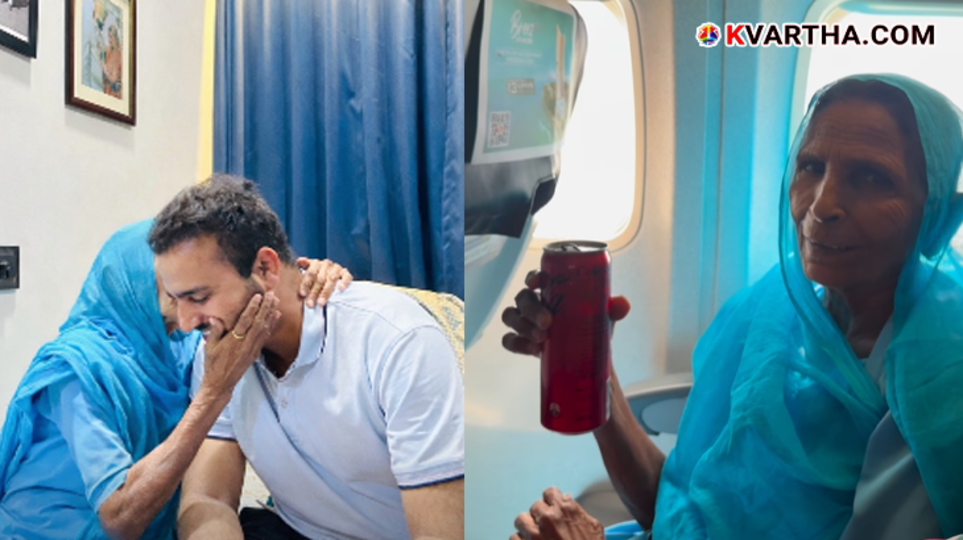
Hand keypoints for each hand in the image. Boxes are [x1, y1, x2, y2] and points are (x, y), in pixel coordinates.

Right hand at [200, 292, 280, 397]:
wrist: (221, 383)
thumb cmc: (213, 364)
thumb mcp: (210, 347)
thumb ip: (215, 331)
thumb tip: (216, 318)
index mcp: (233, 341)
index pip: (245, 321)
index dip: (252, 308)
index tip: (258, 296)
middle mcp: (245, 344)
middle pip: (258, 322)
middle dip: (266, 307)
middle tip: (272, 295)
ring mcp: (252, 349)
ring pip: (264, 328)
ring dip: (270, 314)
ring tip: (276, 301)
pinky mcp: (255, 352)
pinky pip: (265, 336)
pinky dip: (271, 325)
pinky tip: (276, 316)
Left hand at [296, 257, 351, 307]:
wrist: (333, 276)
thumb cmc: (318, 276)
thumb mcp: (309, 273)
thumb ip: (303, 267)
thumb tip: (299, 261)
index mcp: (316, 263)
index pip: (310, 272)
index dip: (306, 283)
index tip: (303, 294)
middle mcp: (327, 264)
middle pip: (320, 278)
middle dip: (314, 292)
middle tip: (310, 304)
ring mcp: (337, 268)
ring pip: (331, 279)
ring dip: (325, 292)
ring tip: (321, 302)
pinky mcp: (345, 273)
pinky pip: (346, 277)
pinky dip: (343, 282)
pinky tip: (340, 289)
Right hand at [501, 270, 630, 356]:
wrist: (586, 356)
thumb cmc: (590, 327)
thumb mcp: (603, 317)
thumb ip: (612, 309)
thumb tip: (622, 304)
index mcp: (550, 289)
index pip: (536, 277)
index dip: (533, 277)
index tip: (537, 283)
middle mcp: (533, 301)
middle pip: (522, 298)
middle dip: (531, 309)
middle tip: (547, 322)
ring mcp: (524, 321)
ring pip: (511, 316)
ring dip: (523, 326)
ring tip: (542, 339)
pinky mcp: (522, 341)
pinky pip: (509, 340)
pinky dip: (518, 344)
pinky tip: (533, 350)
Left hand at [511, 487, 604, 539]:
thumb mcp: (594, 528)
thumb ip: (578, 512)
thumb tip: (565, 500)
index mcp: (565, 509)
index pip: (549, 493)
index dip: (551, 502)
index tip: (552, 510)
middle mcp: (548, 517)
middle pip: (535, 507)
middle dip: (540, 517)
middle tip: (545, 528)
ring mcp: (534, 533)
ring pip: (521, 520)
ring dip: (527, 528)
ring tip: (533, 537)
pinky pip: (514, 538)